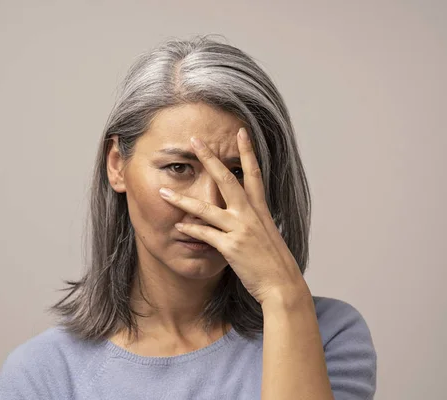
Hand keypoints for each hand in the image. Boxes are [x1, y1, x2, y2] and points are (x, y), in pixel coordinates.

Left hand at [158, 127, 307, 304]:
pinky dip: (190, 230)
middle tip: (195, 140)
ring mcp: (241, 230)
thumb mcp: (266, 233)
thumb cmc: (273, 261)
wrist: (282, 284)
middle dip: (210, 159)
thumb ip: (253, 219)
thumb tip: (242, 212)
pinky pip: (205, 235)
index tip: (241, 132)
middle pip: (227, 180)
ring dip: (183, 201)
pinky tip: (177, 228)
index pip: (253, 173)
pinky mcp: (231, 247)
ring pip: (207, 209)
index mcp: (260, 209)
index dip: (247, 151)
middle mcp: (250, 215)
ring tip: (163, 194)